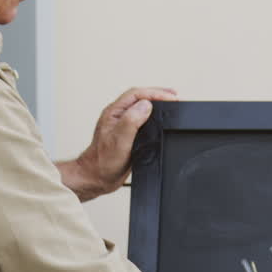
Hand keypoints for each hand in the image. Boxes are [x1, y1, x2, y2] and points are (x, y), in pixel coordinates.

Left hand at [61, 87, 178, 200]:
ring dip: (156, 104)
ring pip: (141, 108)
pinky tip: (159, 120)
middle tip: (174, 96)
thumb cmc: (103, 161)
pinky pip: (142, 121)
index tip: (171, 97)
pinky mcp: (127, 135)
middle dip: (158, 94)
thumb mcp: (119, 139)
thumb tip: (146, 105)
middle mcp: (118, 116)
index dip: (155, 93)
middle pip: (139, 98)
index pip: (136, 95)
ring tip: (170, 102)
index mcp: (114, 113)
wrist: (97, 178)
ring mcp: (122, 125)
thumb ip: (131, 120)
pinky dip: (153, 117)